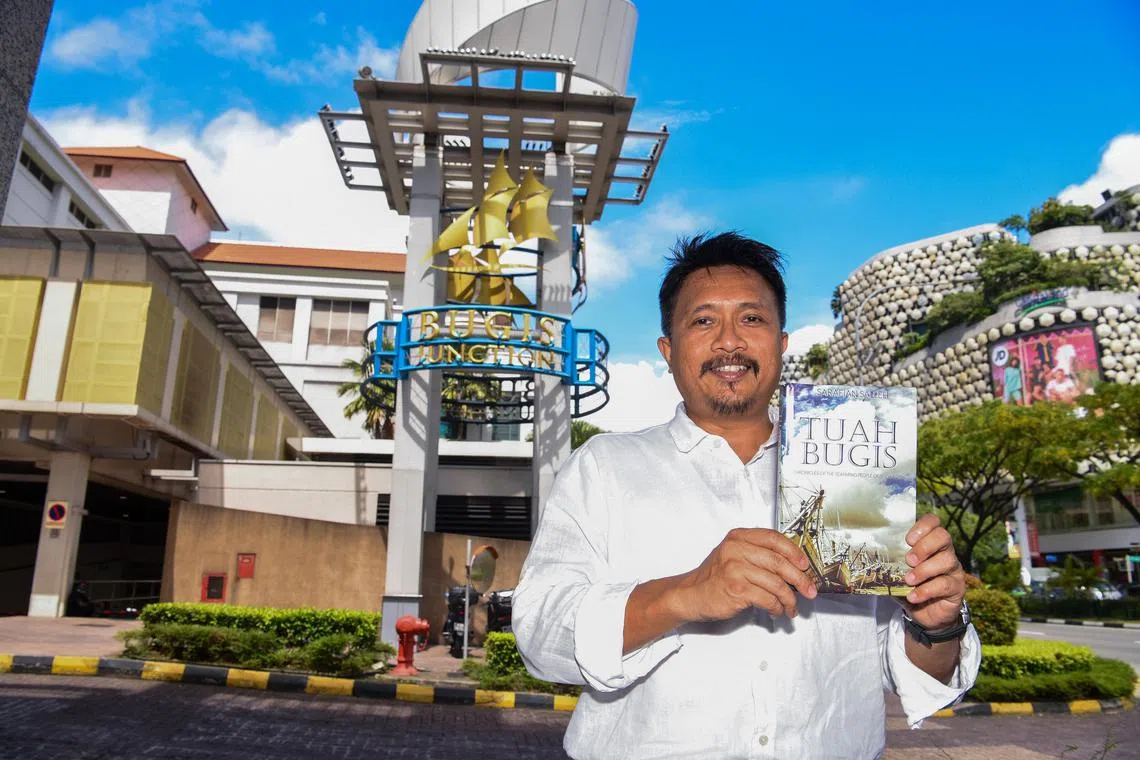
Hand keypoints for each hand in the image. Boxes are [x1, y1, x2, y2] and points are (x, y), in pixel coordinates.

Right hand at [674, 528, 818, 621]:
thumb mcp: (733, 555)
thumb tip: (793, 567)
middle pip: (779, 562)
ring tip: (791, 608)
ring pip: (776, 583)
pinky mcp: (736, 589)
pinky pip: (767, 599)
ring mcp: (735, 568)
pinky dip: (777, 608)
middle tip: (809, 591)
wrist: (690, 595)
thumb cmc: (715, 578)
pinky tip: (776, 611)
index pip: (773, 538)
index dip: (793, 552)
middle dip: (800, 579)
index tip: (805, 565)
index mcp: (738, 537)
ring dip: (789, 599)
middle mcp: (736, 549)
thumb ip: (757, 554)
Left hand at [902, 513, 965, 628]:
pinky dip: (926, 590)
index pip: (933, 522)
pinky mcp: (957, 588)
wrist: (924, 614)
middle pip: (943, 537)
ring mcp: (954, 569)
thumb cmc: (910, 587)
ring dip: (924, 570)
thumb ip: (891, 563)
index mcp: (931, 543)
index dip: (922, 526)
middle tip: (909, 560)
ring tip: (908, 580)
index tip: (907, 540)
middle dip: (924, 547)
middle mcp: (945, 552)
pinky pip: (945, 584)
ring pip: (946, 560)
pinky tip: (913, 596)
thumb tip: (871, 558)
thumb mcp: (897, 572)